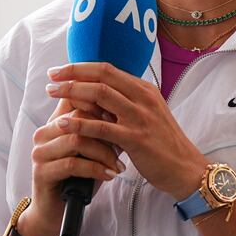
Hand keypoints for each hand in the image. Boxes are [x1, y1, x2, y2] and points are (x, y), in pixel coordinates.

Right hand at [24, 98, 123, 235]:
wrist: (59, 209)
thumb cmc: (81, 176)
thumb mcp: (94, 147)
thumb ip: (102, 127)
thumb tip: (127, 106)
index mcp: (57, 121)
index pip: (77, 98)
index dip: (102, 105)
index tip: (122, 117)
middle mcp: (45, 132)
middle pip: (80, 118)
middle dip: (107, 131)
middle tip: (124, 144)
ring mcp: (41, 151)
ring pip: (77, 139)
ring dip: (104, 153)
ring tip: (118, 165)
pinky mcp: (41, 171)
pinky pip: (72, 163)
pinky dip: (96, 169)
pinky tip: (109, 175)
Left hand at [46, 62, 208, 200]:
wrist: (185, 168)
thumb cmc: (163, 144)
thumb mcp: (147, 116)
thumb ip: (125, 104)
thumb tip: (95, 96)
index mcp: (145, 90)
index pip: (108, 69)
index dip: (81, 67)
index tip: (60, 70)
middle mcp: (143, 98)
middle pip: (102, 75)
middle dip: (72, 73)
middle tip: (51, 77)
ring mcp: (140, 117)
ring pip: (100, 95)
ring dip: (72, 92)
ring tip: (52, 94)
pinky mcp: (135, 139)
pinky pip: (101, 127)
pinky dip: (79, 124)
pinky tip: (62, 124)